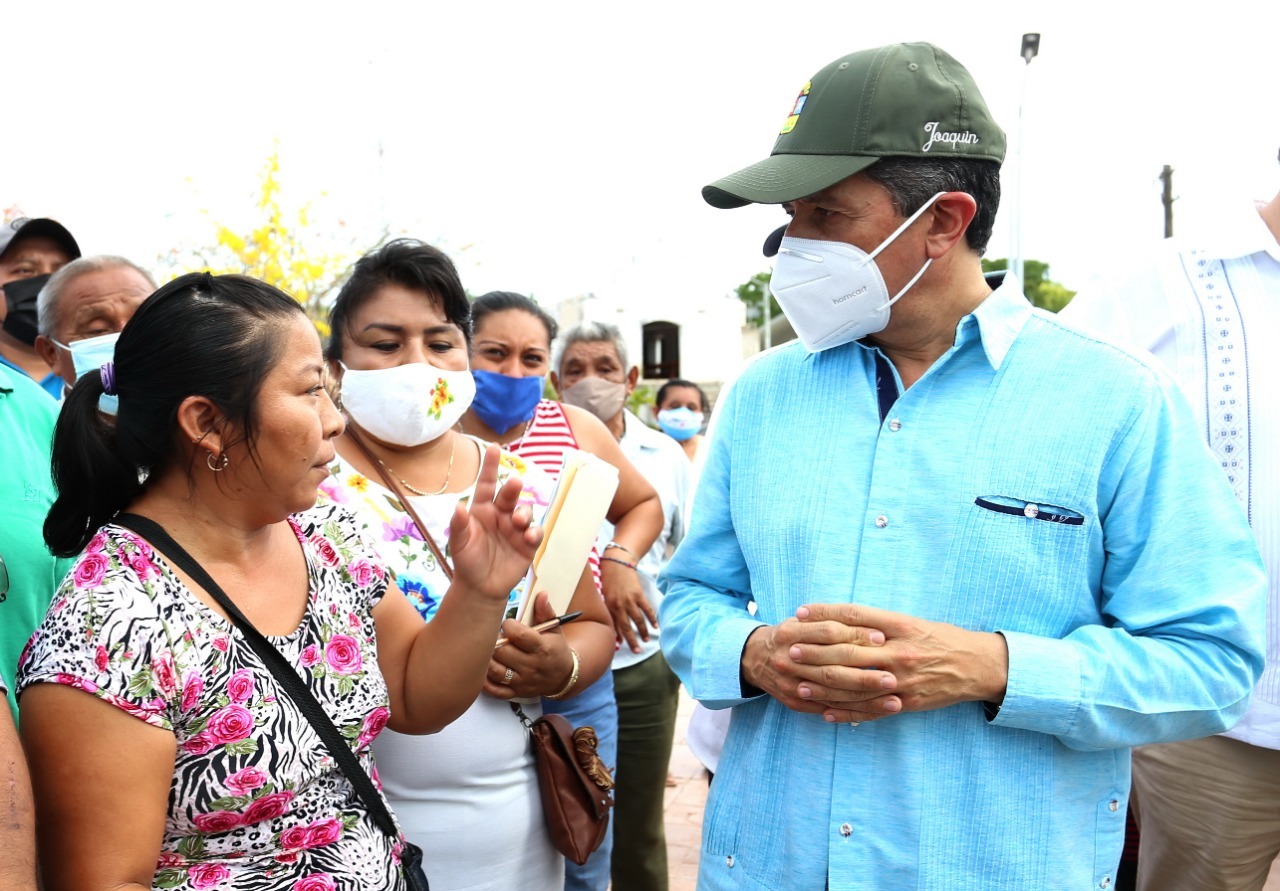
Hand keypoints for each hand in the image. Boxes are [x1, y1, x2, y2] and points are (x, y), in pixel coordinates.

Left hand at [449, 444, 541, 602]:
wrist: (480, 588)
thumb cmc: (467, 560)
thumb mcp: (459, 543)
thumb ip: (459, 525)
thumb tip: (458, 506)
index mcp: (483, 509)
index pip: (487, 484)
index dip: (491, 467)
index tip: (495, 448)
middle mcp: (501, 514)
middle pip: (510, 495)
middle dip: (514, 488)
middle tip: (516, 483)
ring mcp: (515, 529)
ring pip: (526, 511)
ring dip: (524, 513)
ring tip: (518, 521)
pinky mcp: (527, 545)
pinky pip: (535, 533)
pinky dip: (534, 532)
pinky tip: (528, 536)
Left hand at [483, 592, 574, 699]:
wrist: (562, 676)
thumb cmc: (555, 648)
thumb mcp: (554, 628)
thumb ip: (545, 611)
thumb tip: (541, 594)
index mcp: (543, 648)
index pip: (519, 635)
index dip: (508, 626)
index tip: (508, 623)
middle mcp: (532, 667)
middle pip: (503, 652)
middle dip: (496, 641)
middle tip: (495, 635)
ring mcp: (523, 682)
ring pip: (496, 671)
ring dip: (488, 658)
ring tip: (488, 649)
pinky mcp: (515, 693)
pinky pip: (495, 690)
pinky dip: (485, 681)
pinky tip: (483, 669)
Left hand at [600, 559, 656, 653]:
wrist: (617, 562)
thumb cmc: (608, 579)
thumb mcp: (603, 594)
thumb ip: (608, 609)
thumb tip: (612, 625)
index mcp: (609, 606)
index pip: (614, 626)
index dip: (619, 637)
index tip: (621, 647)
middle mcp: (619, 605)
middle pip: (627, 627)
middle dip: (632, 641)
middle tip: (637, 651)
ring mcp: (630, 600)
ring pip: (638, 620)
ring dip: (643, 632)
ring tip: (646, 640)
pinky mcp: (639, 594)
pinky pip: (647, 610)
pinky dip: (652, 619)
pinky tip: (655, 626)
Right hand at [740, 616, 893, 716]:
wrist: (755, 658)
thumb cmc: (791, 635)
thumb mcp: (803, 620)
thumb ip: (831, 619)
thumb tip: (875, 626)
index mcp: (791, 632)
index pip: (828, 632)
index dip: (856, 634)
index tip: (882, 638)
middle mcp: (789, 659)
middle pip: (831, 668)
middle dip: (864, 673)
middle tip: (893, 676)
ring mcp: (791, 683)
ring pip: (832, 693)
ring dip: (865, 699)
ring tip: (894, 700)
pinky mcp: (795, 702)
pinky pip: (828, 708)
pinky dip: (853, 712)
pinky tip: (876, 712)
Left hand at [791, 604, 1008, 722]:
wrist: (977, 666)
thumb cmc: (941, 639)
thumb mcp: (912, 622)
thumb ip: (879, 621)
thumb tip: (841, 618)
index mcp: (900, 626)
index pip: (855, 617)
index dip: (825, 614)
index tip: (801, 612)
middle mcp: (899, 652)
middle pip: (849, 651)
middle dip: (816, 652)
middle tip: (791, 650)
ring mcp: (902, 680)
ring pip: (856, 684)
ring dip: (824, 685)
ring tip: (799, 683)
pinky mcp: (907, 702)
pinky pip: (872, 710)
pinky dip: (847, 713)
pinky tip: (825, 712)